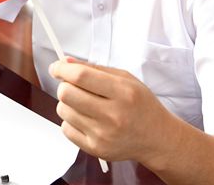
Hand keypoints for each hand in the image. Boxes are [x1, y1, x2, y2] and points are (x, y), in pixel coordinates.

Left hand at [49, 57, 177, 164]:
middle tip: (72, 86)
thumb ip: (95, 69)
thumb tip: (65, 63)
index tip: (56, 67)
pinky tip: (87, 119)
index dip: (62, 69)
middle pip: (67, 94)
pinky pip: (66, 129)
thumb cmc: (141, 105)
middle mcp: (113, 115)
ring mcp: (103, 135)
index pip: (81, 76)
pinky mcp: (96, 150)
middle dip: (64, 85)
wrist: (157, 138)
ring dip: (68, 104)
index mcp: (123, 92)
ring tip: (85, 104)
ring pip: (63, 111)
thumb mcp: (126, 79)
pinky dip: (71, 121)